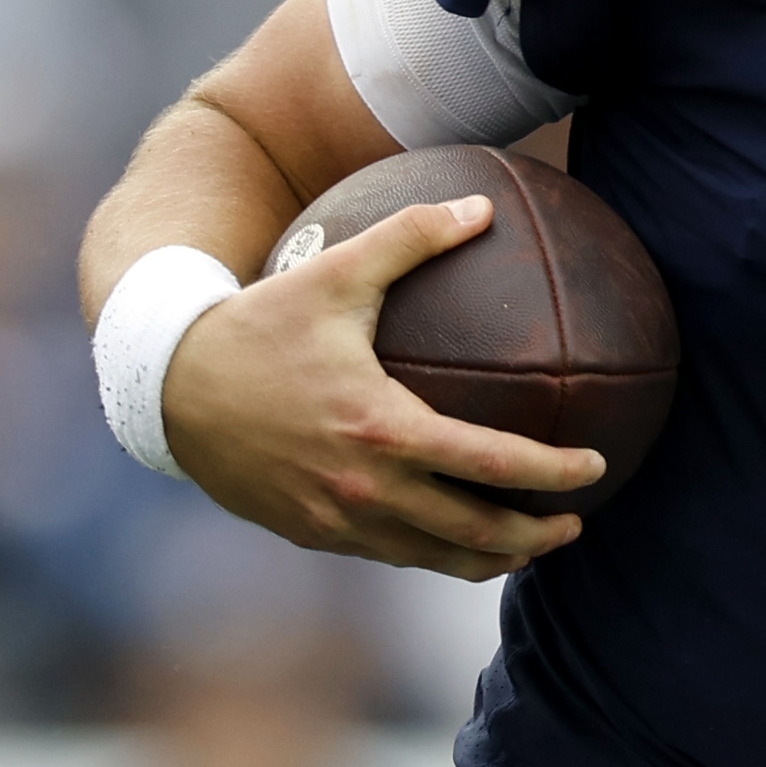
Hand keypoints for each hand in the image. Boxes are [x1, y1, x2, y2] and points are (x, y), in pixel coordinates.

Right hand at [160, 196, 599, 577]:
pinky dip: (435, 553)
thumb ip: (412, 236)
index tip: (597, 468)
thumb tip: (483, 206)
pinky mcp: (314, 535)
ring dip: (491, 558)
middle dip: (537, 536)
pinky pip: (391, 553)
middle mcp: (365, 488)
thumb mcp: (335, 272)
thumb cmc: (258, 322)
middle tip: (576, 522)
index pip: (493, 465)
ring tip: (528, 543)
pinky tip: (453, 535)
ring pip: (435, 559)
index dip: (555, 474)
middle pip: (475, 534)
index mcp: (382, 428)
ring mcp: (338, 520)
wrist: (168, 387)